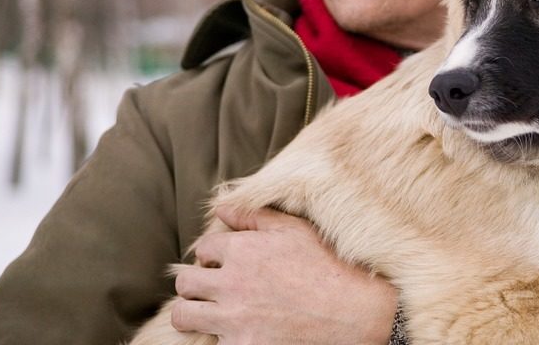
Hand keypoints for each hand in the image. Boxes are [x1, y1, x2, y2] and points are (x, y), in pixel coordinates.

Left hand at [171, 206, 397, 344]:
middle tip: (213, 289)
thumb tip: (220, 207)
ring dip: (193, 312)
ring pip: (183, 316)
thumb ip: (253, 215)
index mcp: (241, 250)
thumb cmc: (329, 266)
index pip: (203, 248)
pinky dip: (219, 338)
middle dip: (196, 283)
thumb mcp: (294, 230)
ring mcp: (233, 319)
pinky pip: (209, 343)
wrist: (354, 312)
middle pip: (186, 282)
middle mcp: (230, 283)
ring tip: (211, 312)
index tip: (224, 264)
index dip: (213, 255)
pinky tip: (237, 332)